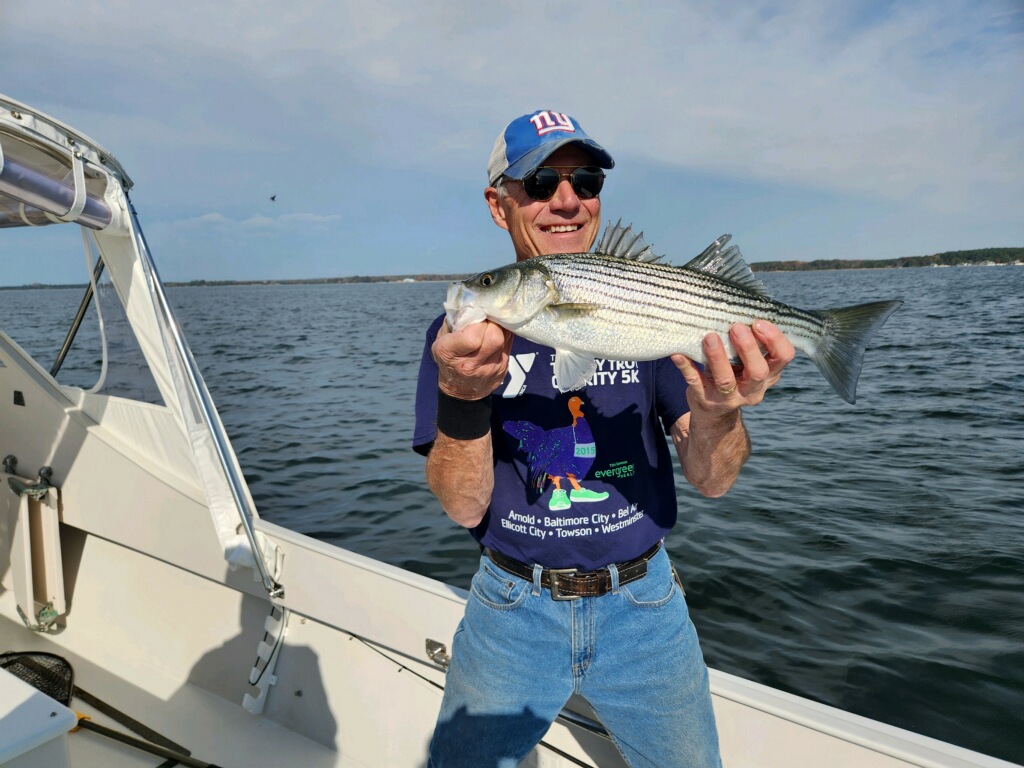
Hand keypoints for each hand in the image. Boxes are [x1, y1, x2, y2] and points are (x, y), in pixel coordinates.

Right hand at [432, 319, 512, 399]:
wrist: (460, 391)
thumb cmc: (449, 358)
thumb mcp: (441, 339)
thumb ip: (454, 320)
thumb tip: (472, 302)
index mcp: (450, 354)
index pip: (473, 336)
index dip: (478, 322)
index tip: (475, 317)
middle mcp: (471, 365)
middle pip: (494, 337)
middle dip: (492, 323)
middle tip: (487, 318)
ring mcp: (490, 369)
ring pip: (505, 338)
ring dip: (500, 326)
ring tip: (492, 324)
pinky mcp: (503, 369)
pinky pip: (509, 344)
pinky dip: (504, 335)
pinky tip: (496, 334)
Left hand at [672, 320, 794, 414]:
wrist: (713, 410)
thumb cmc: (733, 373)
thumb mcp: (747, 361)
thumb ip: (750, 341)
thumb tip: (739, 305)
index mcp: (769, 374)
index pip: (784, 357)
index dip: (775, 339)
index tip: (758, 322)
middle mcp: (753, 389)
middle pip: (758, 372)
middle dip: (748, 348)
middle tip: (736, 326)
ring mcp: (729, 398)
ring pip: (726, 380)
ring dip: (718, 357)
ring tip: (709, 337)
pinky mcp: (706, 400)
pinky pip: (695, 383)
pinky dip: (686, 367)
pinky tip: (678, 354)